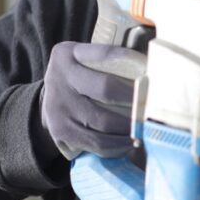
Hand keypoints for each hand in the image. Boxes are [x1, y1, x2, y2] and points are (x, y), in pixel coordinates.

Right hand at [41, 42, 146, 159]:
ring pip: (102, 122)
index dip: (130, 60)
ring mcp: (58, 107)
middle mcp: (61, 77)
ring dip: (129, 128)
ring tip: (145, 129)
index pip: (104, 53)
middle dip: (134, 100)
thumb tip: (151, 68)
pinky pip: (95, 143)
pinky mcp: (60, 131)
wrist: (46, 102)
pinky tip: (130, 143)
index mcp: (69, 54)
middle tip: (152, 107)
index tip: (152, 70)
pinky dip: (117, 146)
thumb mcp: (83, 59)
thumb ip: (108, 60)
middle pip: (106, 89)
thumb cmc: (78, 77)